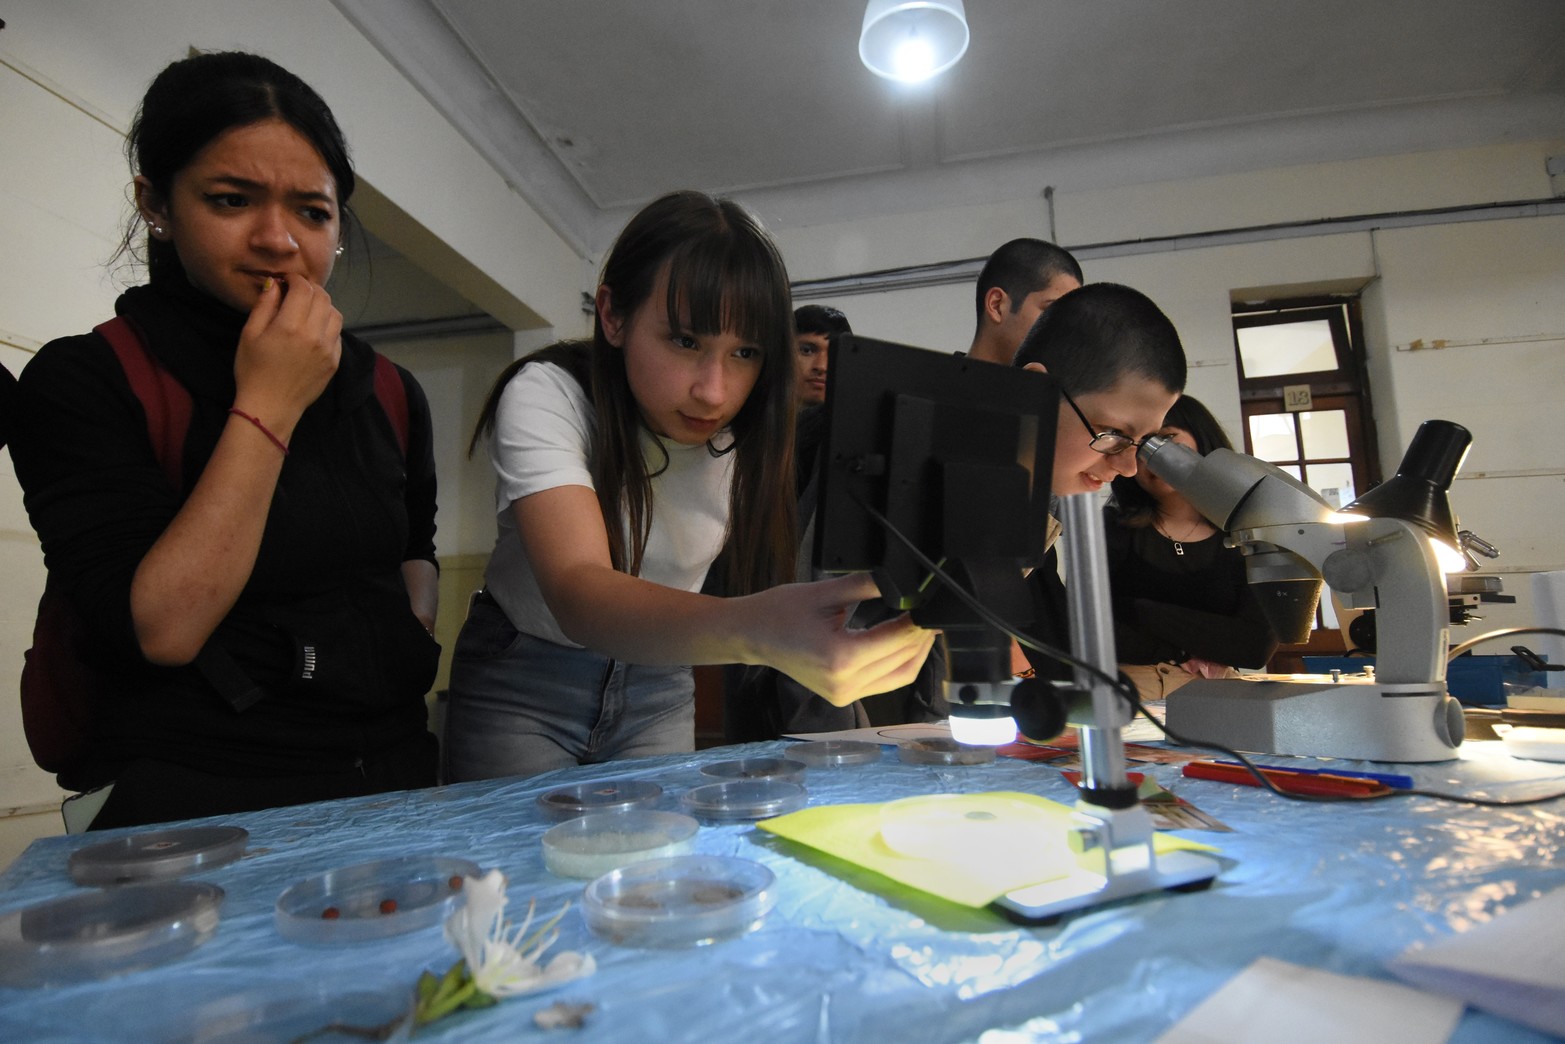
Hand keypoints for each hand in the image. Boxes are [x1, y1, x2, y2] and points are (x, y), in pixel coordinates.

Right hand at [232, 273, 341, 437]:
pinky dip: (328, 325)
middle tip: (297, 292)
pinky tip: (314, 330)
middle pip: (323, 298)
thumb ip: (265, 305)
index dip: (295, 279)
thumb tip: (275, 283)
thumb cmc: (253, 370)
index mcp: (290, 325)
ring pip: (335, 314)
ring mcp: (328, 349)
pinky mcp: (335, 361)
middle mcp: (314, 335)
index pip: (304, 288)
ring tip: (308, 310)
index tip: (287, 282)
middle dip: (310, 289)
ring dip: (323, 306)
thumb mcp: (250, 334)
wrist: (270, 407)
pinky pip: (338, 334)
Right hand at [749, 573, 936, 706]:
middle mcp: (845, 683)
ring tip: (923, 627)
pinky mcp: (843, 697)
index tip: (932, 604)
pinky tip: (904, 642)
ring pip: (899, 677)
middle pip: (903, 660)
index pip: (897, 640)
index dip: (920, 622)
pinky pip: (885, 683)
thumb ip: (866, 585)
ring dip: (916, 653)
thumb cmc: (780, 611)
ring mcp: (844, 695)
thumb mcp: (823, 592)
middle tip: (933, 613)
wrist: (751, 635)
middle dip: (922, 637)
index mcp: (840, 657)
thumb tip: (900, 579)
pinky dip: (899, 663)